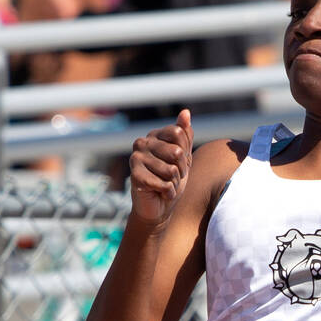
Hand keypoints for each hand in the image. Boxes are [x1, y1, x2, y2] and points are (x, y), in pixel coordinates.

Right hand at [128, 109, 193, 225]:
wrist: (159, 208)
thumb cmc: (171, 181)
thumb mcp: (184, 157)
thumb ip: (185, 135)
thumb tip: (185, 112)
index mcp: (154, 135)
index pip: (179, 133)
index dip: (185, 153)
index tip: (178, 163)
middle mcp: (142, 143)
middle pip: (177, 152)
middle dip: (181, 170)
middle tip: (171, 177)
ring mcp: (136, 158)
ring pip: (171, 170)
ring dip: (174, 183)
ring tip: (164, 184)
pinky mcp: (135, 176)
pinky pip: (164, 184)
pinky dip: (168, 193)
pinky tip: (160, 193)